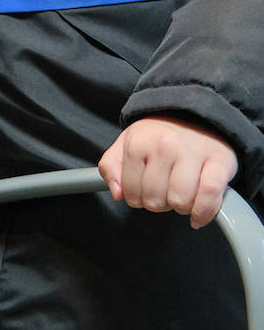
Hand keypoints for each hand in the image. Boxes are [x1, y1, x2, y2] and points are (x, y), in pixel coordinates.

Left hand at [98, 116, 237, 229]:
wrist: (195, 114)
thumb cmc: (159, 134)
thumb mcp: (126, 142)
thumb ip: (111, 167)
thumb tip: (117, 193)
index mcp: (139, 142)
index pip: (131, 193)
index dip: (137, 199)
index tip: (144, 192)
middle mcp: (165, 145)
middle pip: (156, 200)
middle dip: (159, 203)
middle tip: (165, 190)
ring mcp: (193, 153)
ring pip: (180, 201)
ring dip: (181, 207)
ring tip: (181, 194)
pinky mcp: (219, 162)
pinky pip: (209, 196)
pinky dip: (203, 212)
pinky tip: (197, 216)